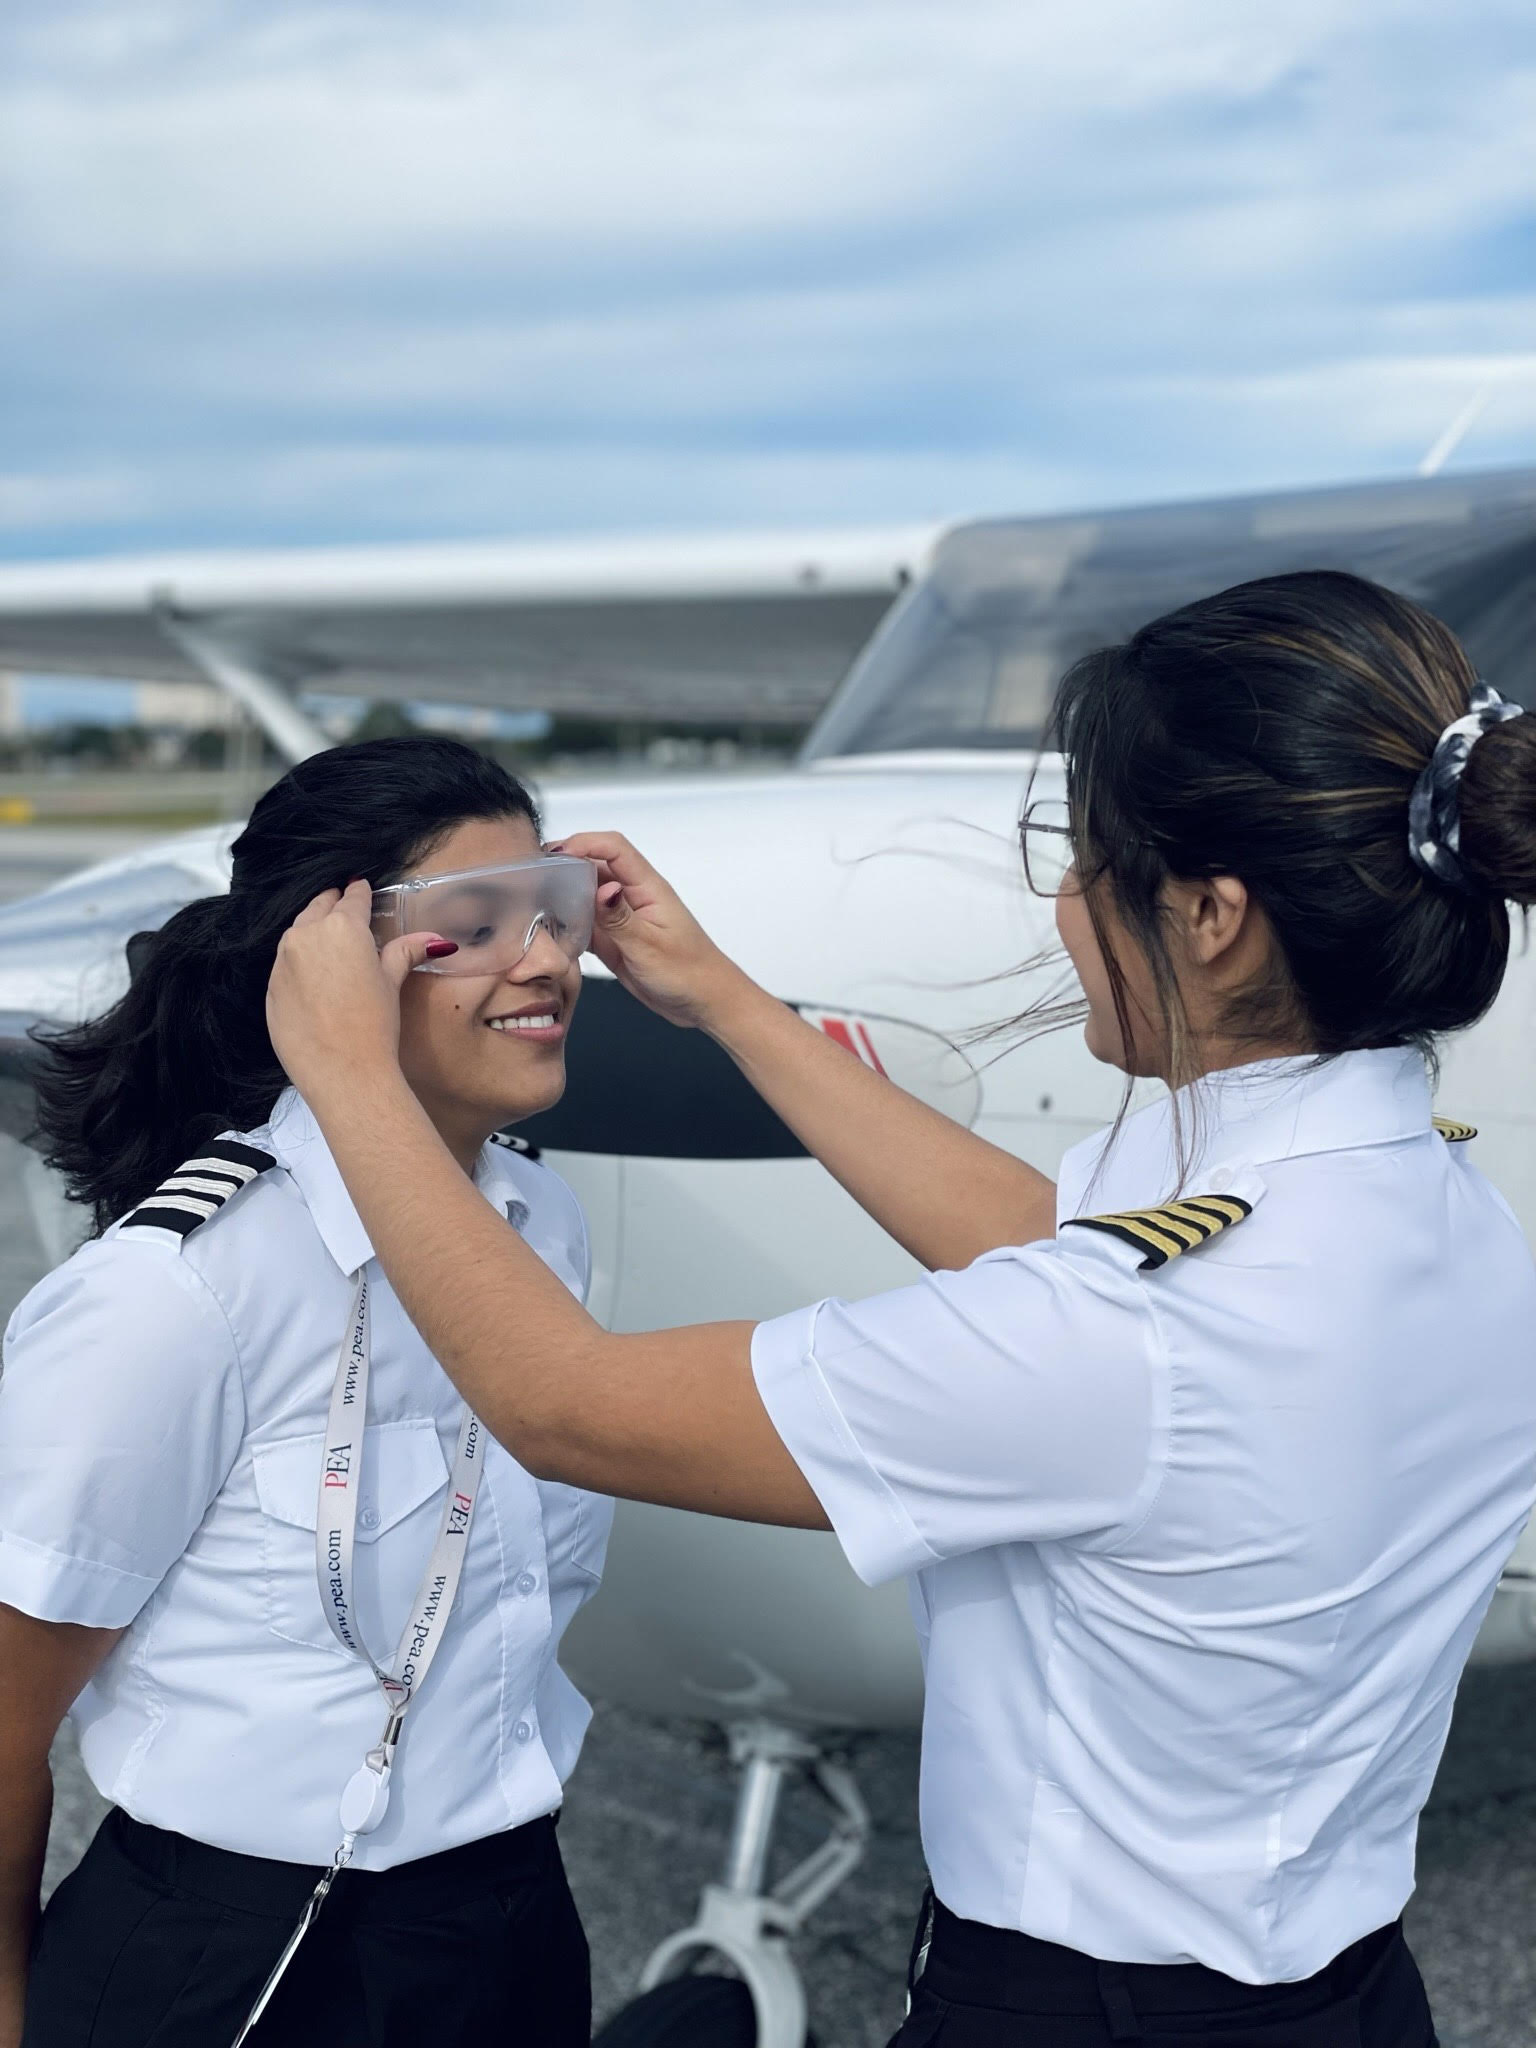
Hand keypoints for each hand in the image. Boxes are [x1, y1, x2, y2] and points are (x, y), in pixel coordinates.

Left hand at [266, 881, 445, 1101]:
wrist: (342, 1072)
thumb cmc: (374, 1024)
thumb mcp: (392, 982)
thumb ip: (406, 952)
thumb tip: (437, 940)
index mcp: (342, 926)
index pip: (352, 898)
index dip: (360, 892)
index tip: (360, 887)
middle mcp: (306, 935)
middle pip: (319, 907)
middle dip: (333, 905)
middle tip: (343, 907)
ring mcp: (282, 961)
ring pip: (297, 934)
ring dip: (313, 931)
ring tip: (330, 944)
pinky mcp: (270, 987)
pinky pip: (285, 964)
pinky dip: (299, 962)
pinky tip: (314, 980)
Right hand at [554, 832, 750, 1032]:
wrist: (704, 1002)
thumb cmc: (688, 972)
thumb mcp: (650, 946)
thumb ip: (620, 918)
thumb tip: (602, 889)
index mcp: (648, 888)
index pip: (614, 848)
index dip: (583, 843)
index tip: (555, 855)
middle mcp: (632, 897)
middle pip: (594, 866)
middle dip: (566, 866)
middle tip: (535, 878)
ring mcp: (622, 918)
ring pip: (586, 894)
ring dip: (564, 896)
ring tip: (536, 903)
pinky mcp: (615, 939)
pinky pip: (586, 923)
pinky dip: (569, 924)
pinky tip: (552, 932)